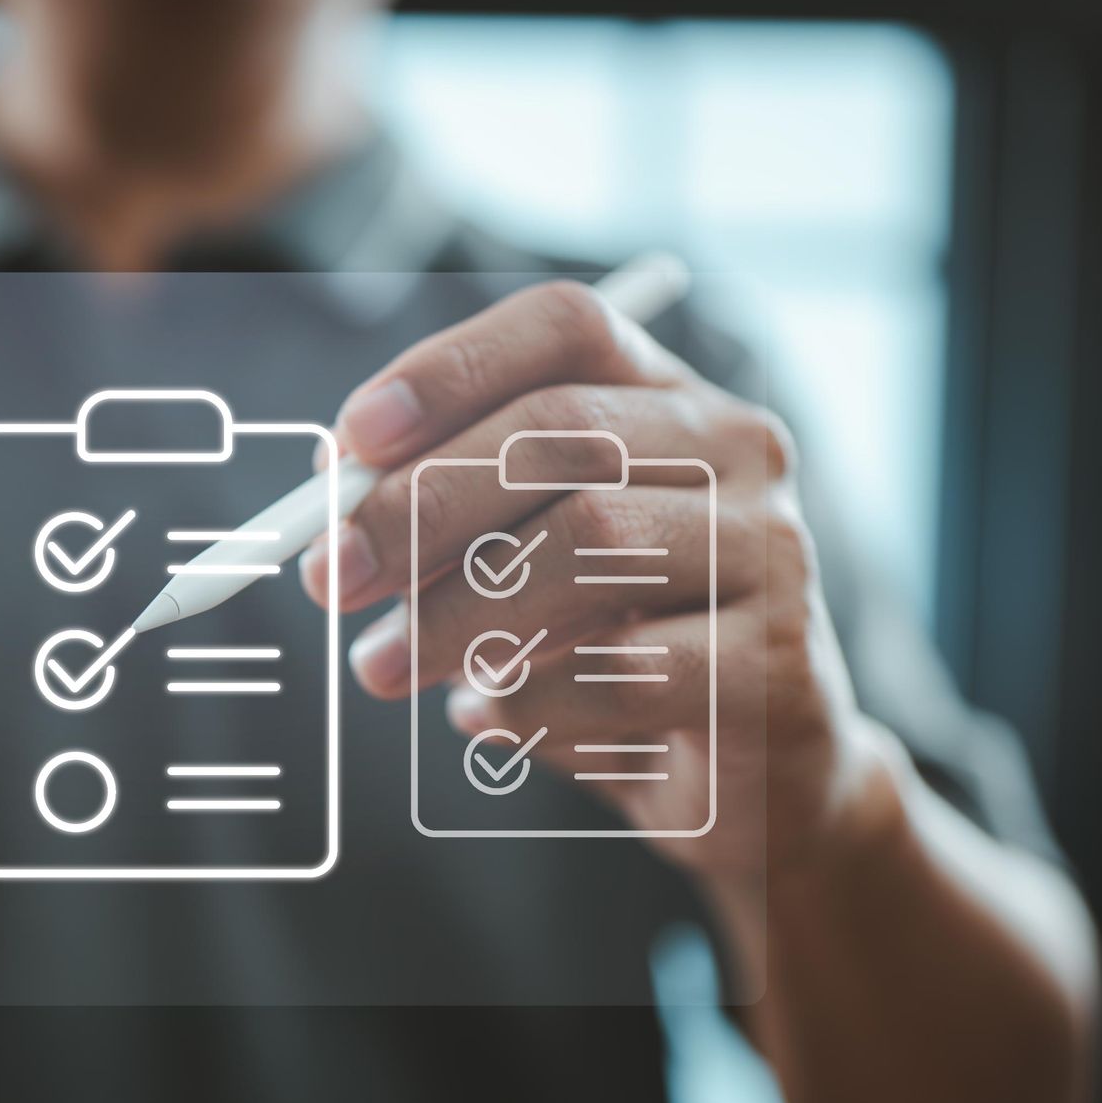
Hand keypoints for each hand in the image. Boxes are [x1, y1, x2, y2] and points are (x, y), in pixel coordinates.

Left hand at [302, 280, 893, 878]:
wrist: (754, 775)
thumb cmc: (617, 646)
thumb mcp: (528, 559)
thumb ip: (449, 510)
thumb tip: (334, 477)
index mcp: (667, 397)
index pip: (564, 327)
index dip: (450, 367)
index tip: (353, 437)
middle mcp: (733, 450)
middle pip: (562, 431)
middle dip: (421, 504)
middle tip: (330, 576)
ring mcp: (769, 552)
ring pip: (590, 542)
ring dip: (454, 611)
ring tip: (381, 667)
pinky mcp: (772, 668)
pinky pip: (622, 670)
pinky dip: (528, 699)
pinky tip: (489, 718)